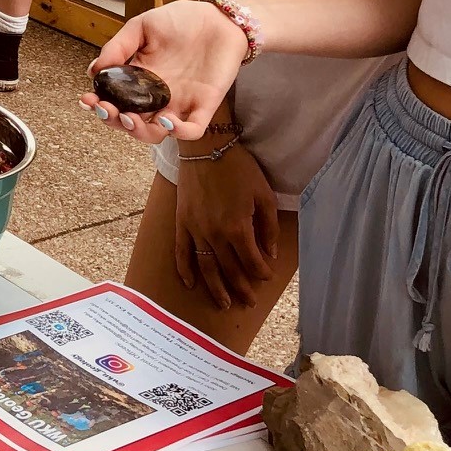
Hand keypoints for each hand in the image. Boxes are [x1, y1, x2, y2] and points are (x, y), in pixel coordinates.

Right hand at [82, 0, 250, 142]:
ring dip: (140, 132)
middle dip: (114, 122)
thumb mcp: (142, 26)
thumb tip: (94, 70)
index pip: (115, 100)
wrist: (220, 18)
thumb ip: (119, 47)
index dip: (100, 104)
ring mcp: (180, 103)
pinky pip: (191, 130)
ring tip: (130, 118)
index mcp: (140, 77)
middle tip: (107, 110)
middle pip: (131, 122)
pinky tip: (165, 119)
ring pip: (156, 133)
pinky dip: (178, 132)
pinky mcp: (204, 106)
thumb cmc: (182, 19)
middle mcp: (157, 95)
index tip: (88, 99)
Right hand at [172, 140, 278, 312]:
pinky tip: (190, 284)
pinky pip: (181, 252)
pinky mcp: (181, 222)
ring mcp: (195, 230)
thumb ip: (268, 227)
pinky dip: (185, 270)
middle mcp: (215, 234)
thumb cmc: (239, 168)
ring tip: (224, 303)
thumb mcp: (264, 194)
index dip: (262, 272)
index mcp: (238, 228)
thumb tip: (269, 254)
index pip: (252, 261)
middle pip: (230, 269)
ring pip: (206, 267)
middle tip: (249, 302)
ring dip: (216, 288)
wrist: (206, 147)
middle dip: (242, 288)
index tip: (267, 277)